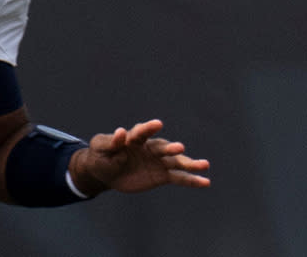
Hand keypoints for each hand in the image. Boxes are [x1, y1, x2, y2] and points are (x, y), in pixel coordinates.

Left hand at [69, 119, 209, 195]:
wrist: (106, 172)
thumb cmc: (101, 155)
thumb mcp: (100, 148)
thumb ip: (111, 142)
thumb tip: (121, 132)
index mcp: (133, 139)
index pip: (141, 132)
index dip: (148, 128)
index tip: (157, 124)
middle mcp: (149, 148)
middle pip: (162, 147)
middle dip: (170, 148)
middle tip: (180, 148)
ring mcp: (158, 161)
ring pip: (175, 162)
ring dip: (189, 163)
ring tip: (204, 165)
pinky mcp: (162, 175)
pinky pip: (178, 178)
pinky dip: (191, 180)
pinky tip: (205, 182)